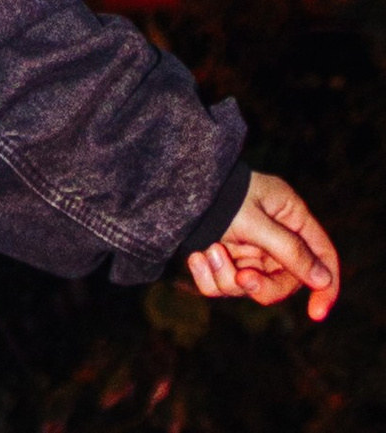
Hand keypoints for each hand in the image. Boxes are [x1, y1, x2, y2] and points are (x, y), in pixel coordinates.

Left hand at [189, 169, 339, 317]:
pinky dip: (209, 277)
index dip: (326, 286)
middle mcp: (273, 235)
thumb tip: (322, 279)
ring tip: (210, 250)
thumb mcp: (254, 221)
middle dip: (262, 286)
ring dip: (228, 277)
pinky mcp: (224, 258)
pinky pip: (224, 286)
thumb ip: (289, 250)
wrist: (171, 185)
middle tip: (241, 277)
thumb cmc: (217, 194)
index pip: (323, 255)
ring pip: (251, 288)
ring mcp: (248, 248)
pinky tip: (197, 255)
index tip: (315, 313)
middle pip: (285, 281)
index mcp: (290, 216)